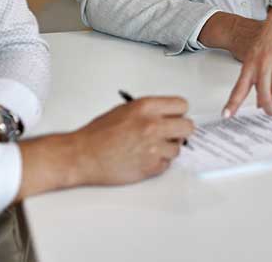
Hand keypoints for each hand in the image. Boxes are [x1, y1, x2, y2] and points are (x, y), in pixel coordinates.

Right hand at [71, 97, 193, 185]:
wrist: (83, 155)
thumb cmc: (98, 134)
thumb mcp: (124, 110)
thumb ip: (149, 111)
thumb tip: (167, 116)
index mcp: (146, 107)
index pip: (182, 105)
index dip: (178, 112)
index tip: (175, 117)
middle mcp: (153, 125)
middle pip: (188, 127)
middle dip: (179, 131)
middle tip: (170, 134)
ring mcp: (154, 147)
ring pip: (178, 148)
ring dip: (167, 149)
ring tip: (149, 148)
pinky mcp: (152, 166)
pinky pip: (167, 164)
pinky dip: (158, 162)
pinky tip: (143, 158)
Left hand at [221, 4, 271, 117]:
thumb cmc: (269, 36)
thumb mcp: (255, 56)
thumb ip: (254, 77)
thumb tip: (258, 100)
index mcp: (251, 64)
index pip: (239, 88)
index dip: (233, 103)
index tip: (227, 115)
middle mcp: (264, 64)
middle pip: (265, 96)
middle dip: (271, 108)